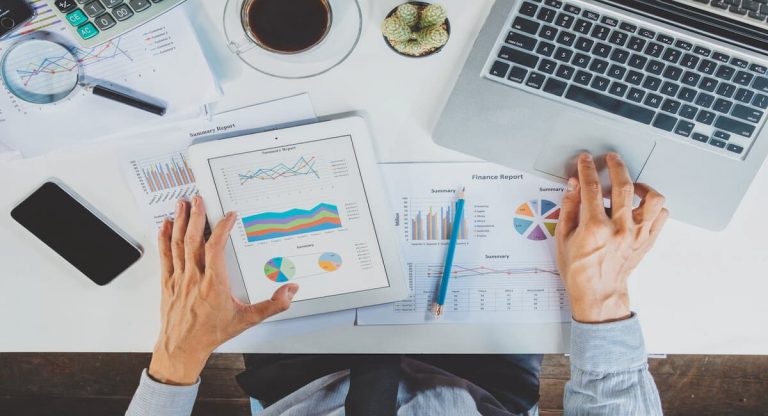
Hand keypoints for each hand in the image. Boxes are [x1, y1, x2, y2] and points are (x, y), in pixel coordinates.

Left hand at [149, 196, 298, 384]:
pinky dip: (164, 238)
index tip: (229, 216)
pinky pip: (165, 255)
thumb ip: (271, 305)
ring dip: (180, 222)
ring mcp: (179, 278)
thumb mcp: (246, 320)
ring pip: (178, 244)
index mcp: (214, 284)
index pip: (215, 248)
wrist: (182, 348)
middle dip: (196, 217)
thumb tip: (290, 292)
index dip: (222, 229)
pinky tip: (165, 226)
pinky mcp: (168, 282)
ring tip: (182, 204)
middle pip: (193, 240)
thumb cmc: (211, 333)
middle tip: (199, 199)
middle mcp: (194, 277)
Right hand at [556, 153, 667, 323]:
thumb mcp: (563, 238)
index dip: (587, 169)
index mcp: (595, 227)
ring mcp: (637, 235)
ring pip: (652, 199)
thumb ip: (569, 208)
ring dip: (642, 186)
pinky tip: (641, 206)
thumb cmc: (579, 270)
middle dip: (616, 166)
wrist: (598, 293)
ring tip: (633, 185)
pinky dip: (654, 207)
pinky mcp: (647, 241)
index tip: (586, 160)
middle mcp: (619, 229)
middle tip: (611, 159)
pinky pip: (661, 216)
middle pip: (623, 185)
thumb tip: (573, 186)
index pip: (592, 187)